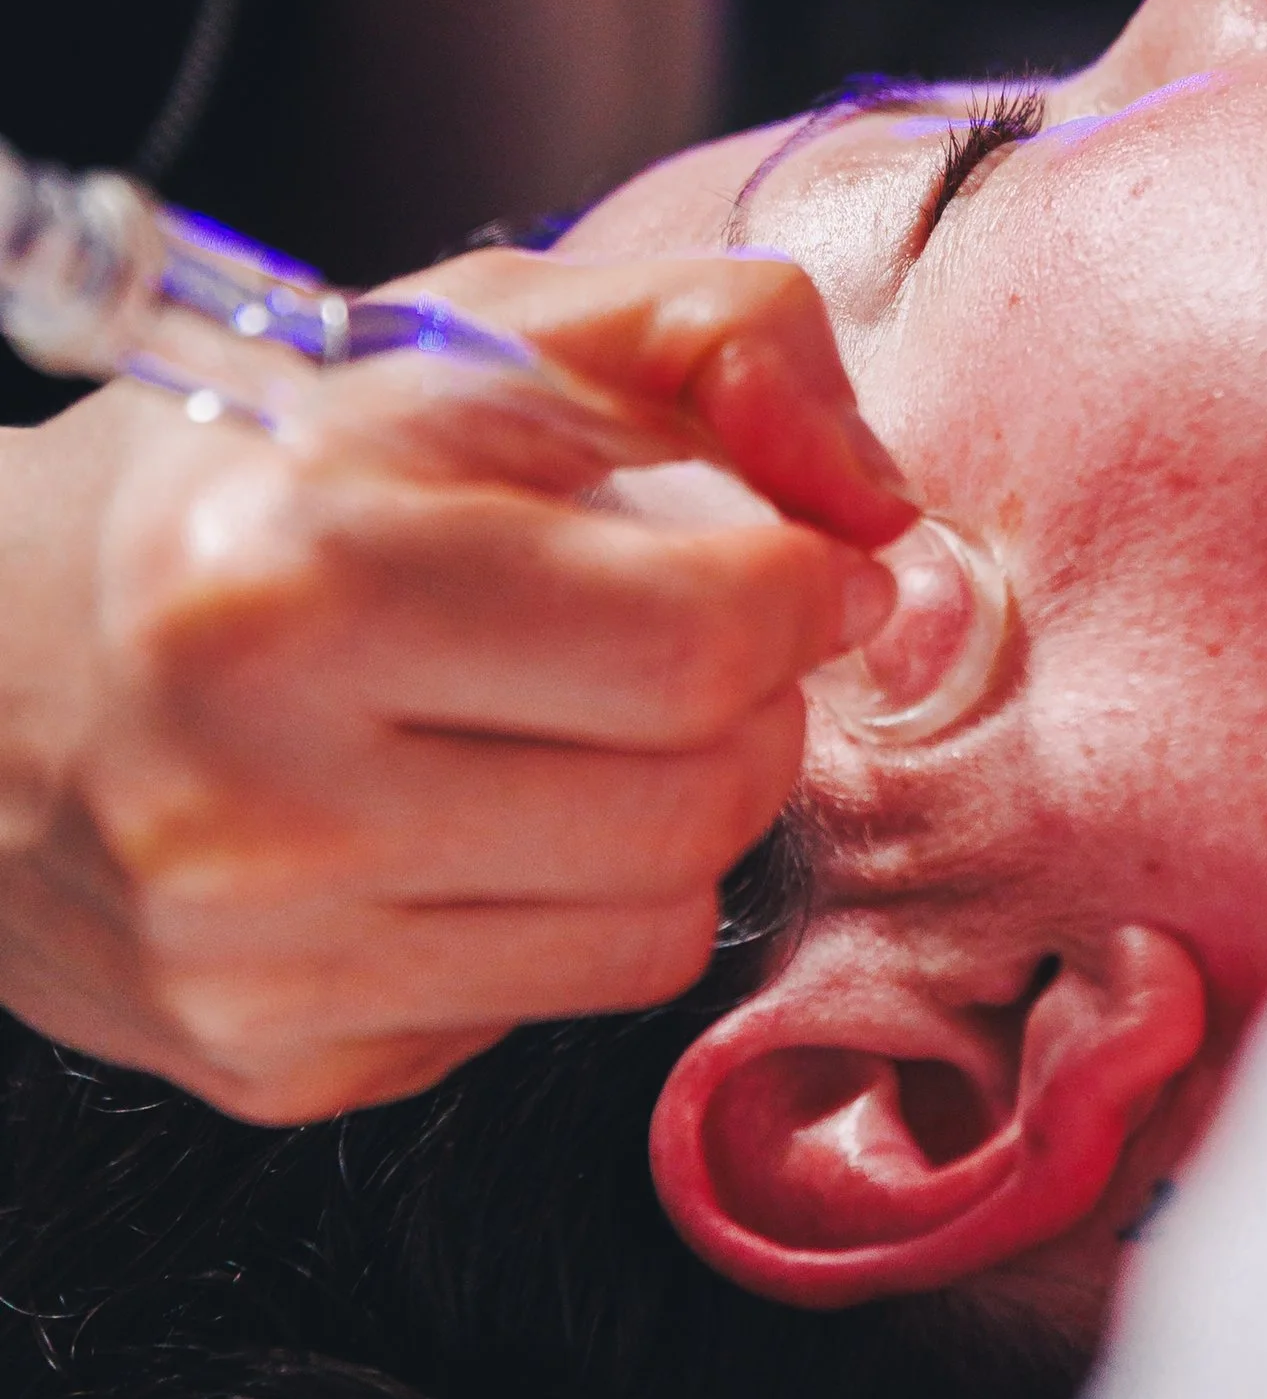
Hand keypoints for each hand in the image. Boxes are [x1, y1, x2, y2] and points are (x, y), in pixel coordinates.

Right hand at [0, 251, 913, 1123]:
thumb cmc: (256, 481)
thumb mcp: (467, 329)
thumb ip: (714, 335)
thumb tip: (878, 503)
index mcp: (303, 572)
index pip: (697, 636)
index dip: (802, 588)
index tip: (799, 559)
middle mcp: (261, 790)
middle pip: (702, 797)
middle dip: (750, 703)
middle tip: (689, 636)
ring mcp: (261, 958)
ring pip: (656, 928)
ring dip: (678, 813)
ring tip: (580, 721)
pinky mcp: (276, 1069)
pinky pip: (550, 1009)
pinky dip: (560, 909)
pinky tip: (466, 818)